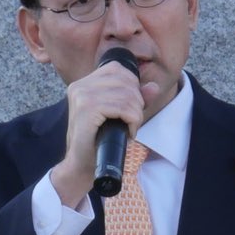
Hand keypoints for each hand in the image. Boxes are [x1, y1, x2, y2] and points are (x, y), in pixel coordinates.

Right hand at [49, 57, 156, 208]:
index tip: (131, 107)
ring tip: (130, 128)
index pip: (117, 69)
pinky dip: (132, 121)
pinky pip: (123, 107)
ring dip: (136, 114)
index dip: (132, 86)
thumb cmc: (99, 140)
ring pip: (127, 95)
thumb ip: (136, 99)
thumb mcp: (118, 115)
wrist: (81, 164)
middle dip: (136, 102)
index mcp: (83, 83)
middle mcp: (80, 86)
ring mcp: (82, 96)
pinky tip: (128, 133)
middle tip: (132, 121)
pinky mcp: (87, 109)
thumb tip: (154, 86)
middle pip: (125, 80)